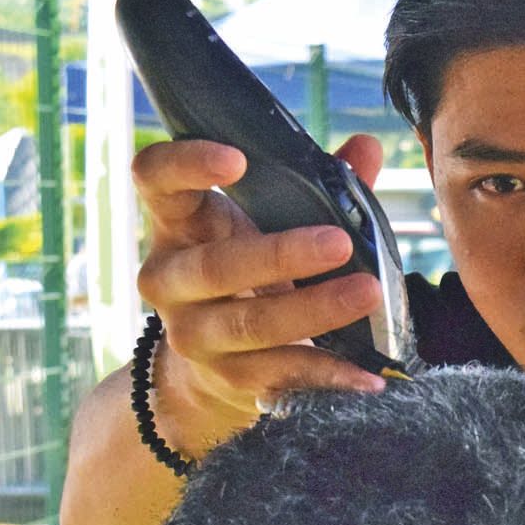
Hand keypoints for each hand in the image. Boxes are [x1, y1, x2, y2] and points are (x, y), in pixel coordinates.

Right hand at [132, 134, 387, 452]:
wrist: (215, 365)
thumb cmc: (252, 270)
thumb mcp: (272, 222)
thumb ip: (317, 183)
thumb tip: (367, 146)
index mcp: (177, 222)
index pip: (155, 179)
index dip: (186, 165)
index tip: (237, 160)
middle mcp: (170, 279)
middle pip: (214, 267)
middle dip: (281, 255)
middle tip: (340, 242)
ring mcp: (193, 333)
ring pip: (247, 324)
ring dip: (312, 310)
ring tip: (367, 293)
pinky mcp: (228, 378)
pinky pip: (280, 374)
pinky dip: (329, 372)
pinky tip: (369, 373)